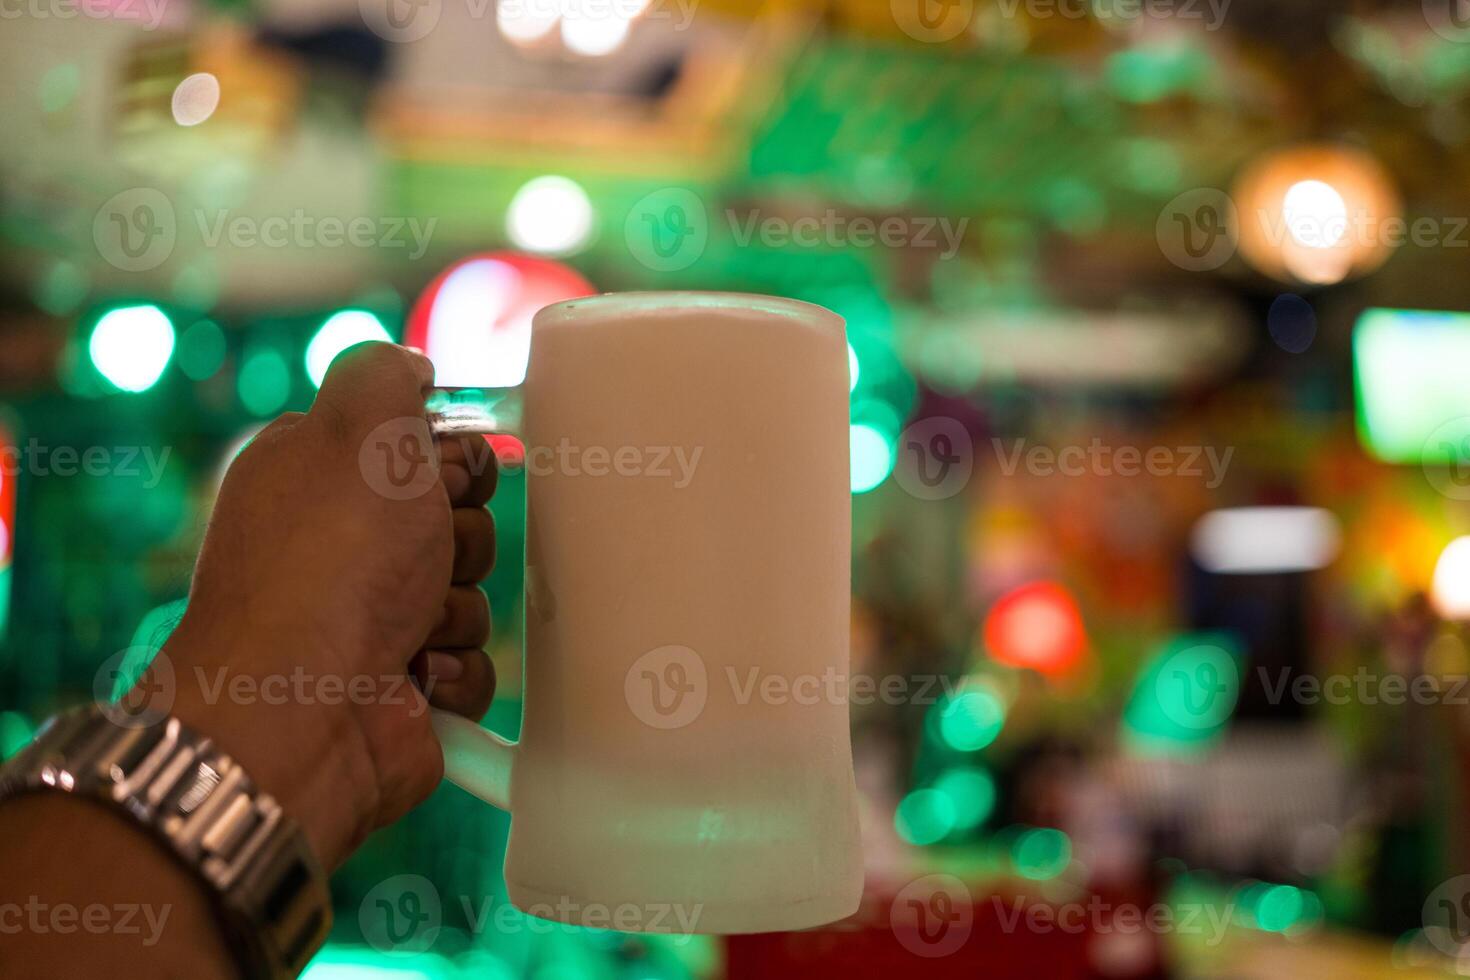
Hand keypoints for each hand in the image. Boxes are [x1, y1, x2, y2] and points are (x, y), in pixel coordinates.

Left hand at [149, 343, 497, 868]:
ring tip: (406, 629)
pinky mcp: (403, 691)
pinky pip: (473, 666)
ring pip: (472, 595)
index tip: (444, 478)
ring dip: (456, 609)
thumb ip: (386, 372)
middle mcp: (338, 549)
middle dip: (459, 539)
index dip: (451, 461)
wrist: (300, 710)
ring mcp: (368, 623)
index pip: (421, 448)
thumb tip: (415, 369)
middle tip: (420, 557)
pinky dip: (454, 671)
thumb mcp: (359, 426)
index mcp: (318, 478)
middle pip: (458, 520)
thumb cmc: (331, 561)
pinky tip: (414, 677)